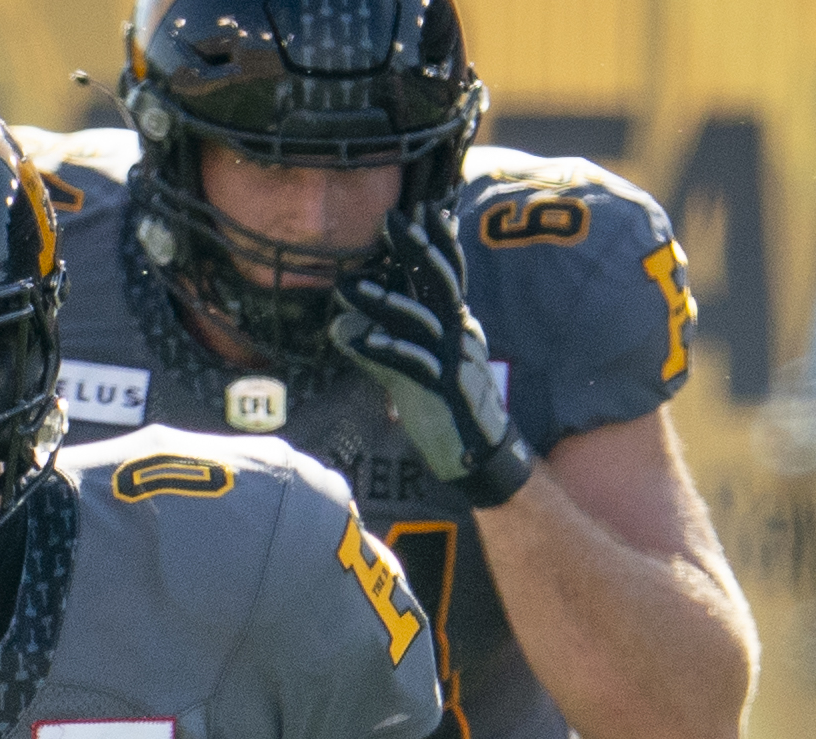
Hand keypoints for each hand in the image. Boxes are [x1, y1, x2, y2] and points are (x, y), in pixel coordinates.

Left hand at [332, 207, 532, 507]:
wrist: (476, 455)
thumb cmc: (444, 409)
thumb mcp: (408, 372)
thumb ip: (378, 344)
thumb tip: (340, 324)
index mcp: (455, 325)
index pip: (448, 274)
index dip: (438, 241)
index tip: (423, 206)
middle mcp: (459, 335)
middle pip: (440, 283)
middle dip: (415, 249)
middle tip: (390, 218)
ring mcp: (454, 361)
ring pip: (422, 321)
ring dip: (384, 301)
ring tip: (348, 286)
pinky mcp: (444, 392)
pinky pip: (414, 365)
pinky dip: (385, 350)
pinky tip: (357, 339)